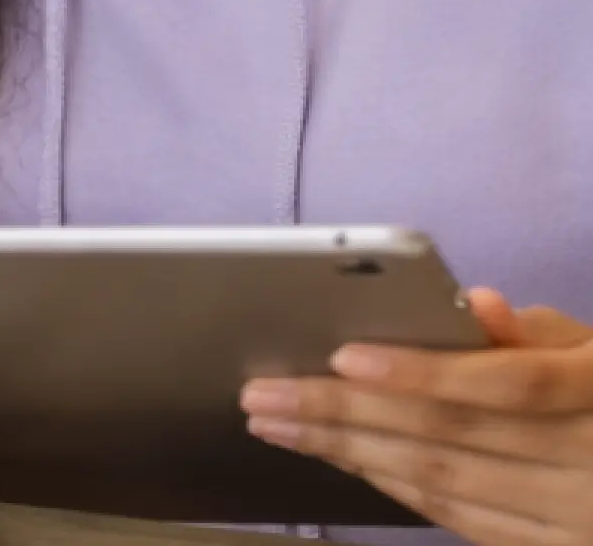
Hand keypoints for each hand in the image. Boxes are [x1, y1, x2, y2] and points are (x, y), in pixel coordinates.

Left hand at [244, 288, 592, 543]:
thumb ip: (535, 332)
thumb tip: (478, 304)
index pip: (512, 383)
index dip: (427, 372)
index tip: (345, 357)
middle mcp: (591, 464)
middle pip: (453, 437)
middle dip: (347, 412)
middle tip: (264, 393)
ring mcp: (572, 519)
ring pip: (440, 482)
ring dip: (347, 450)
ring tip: (276, 422)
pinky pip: (453, 517)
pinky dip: (386, 481)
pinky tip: (334, 454)